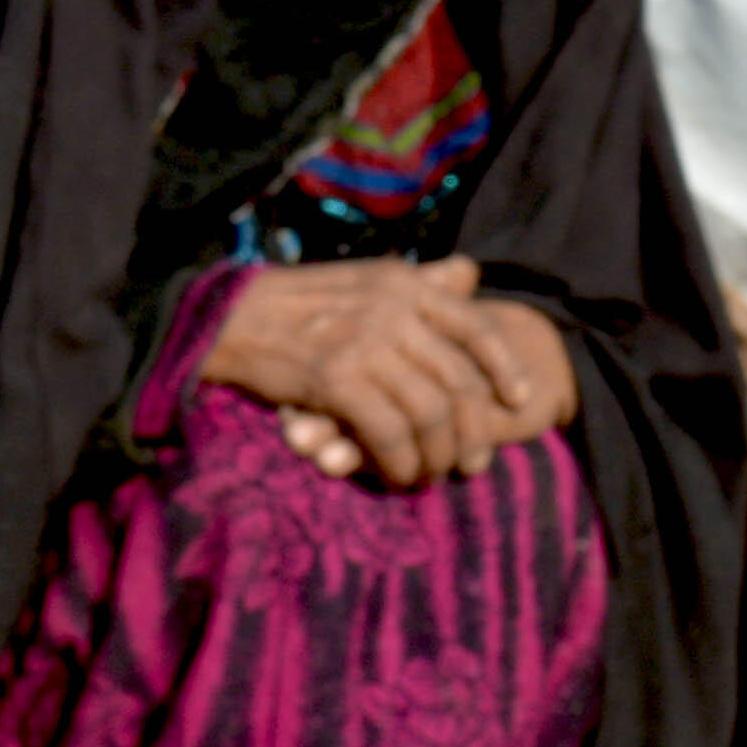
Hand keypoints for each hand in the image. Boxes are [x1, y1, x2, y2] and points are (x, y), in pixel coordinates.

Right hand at [200, 259, 579, 488]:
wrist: (227, 317)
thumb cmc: (300, 304)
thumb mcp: (365, 280)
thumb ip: (418, 280)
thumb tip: (470, 272)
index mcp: (405, 283)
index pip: (476, 325)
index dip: (506, 367)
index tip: (518, 400)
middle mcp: (393, 309)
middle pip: (459, 381)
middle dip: (474, 431)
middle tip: (473, 463)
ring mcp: (365, 343)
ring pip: (429, 413)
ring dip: (436, 456)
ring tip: (431, 474)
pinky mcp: (336, 379)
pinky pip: (388, 433)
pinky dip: (399, 461)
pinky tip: (397, 474)